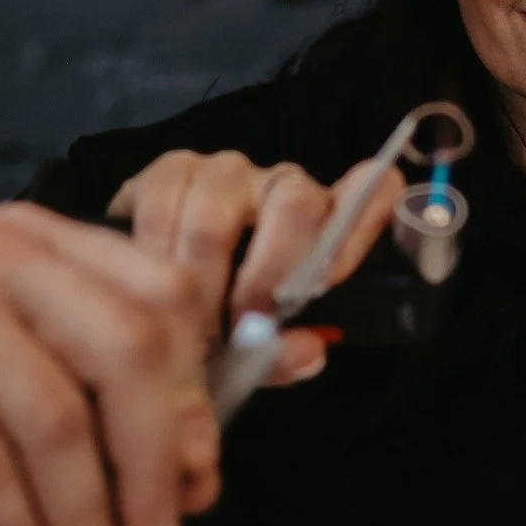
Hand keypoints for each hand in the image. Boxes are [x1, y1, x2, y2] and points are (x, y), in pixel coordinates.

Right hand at [0, 203, 216, 525]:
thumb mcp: (18, 363)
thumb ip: (104, 395)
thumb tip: (201, 471)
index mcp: (41, 234)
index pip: (160, 295)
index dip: (192, 393)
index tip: (201, 476)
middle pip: (123, 347)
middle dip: (156, 457)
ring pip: (55, 417)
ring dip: (91, 517)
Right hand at [108, 150, 405, 370]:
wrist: (149, 291)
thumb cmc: (222, 319)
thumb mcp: (261, 348)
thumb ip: (286, 356)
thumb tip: (307, 351)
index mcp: (328, 221)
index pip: (376, 194)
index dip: (363, 227)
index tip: (332, 280)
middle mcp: (286, 183)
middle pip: (296, 204)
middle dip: (266, 277)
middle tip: (240, 330)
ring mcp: (228, 170)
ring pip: (215, 218)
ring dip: (198, 285)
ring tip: (186, 329)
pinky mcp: (170, 169)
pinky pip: (160, 210)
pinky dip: (153, 265)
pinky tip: (149, 295)